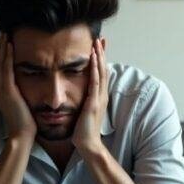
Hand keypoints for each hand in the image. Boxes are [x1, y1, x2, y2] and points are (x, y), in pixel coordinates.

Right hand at [0, 33, 35, 141]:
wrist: (22, 135)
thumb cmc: (26, 122)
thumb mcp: (23, 103)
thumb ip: (23, 93)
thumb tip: (31, 86)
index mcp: (3, 89)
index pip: (1, 66)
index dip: (3, 52)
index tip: (7, 40)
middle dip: (1, 45)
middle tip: (4, 30)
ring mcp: (1, 88)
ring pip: (0, 61)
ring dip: (2, 46)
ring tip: (6, 32)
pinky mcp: (7, 90)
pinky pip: (6, 68)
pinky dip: (7, 55)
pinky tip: (10, 44)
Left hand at [73, 38, 108, 155]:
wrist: (88, 145)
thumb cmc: (84, 132)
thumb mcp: (84, 113)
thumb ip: (84, 103)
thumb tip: (79, 96)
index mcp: (99, 97)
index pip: (101, 74)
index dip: (101, 60)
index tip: (99, 47)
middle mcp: (101, 95)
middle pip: (103, 69)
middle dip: (102, 53)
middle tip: (101, 38)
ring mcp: (99, 98)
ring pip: (101, 73)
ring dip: (99, 57)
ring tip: (97, 43)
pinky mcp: (93, 103)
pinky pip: (95, 83)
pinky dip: (95, 69)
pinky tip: (93, 59)